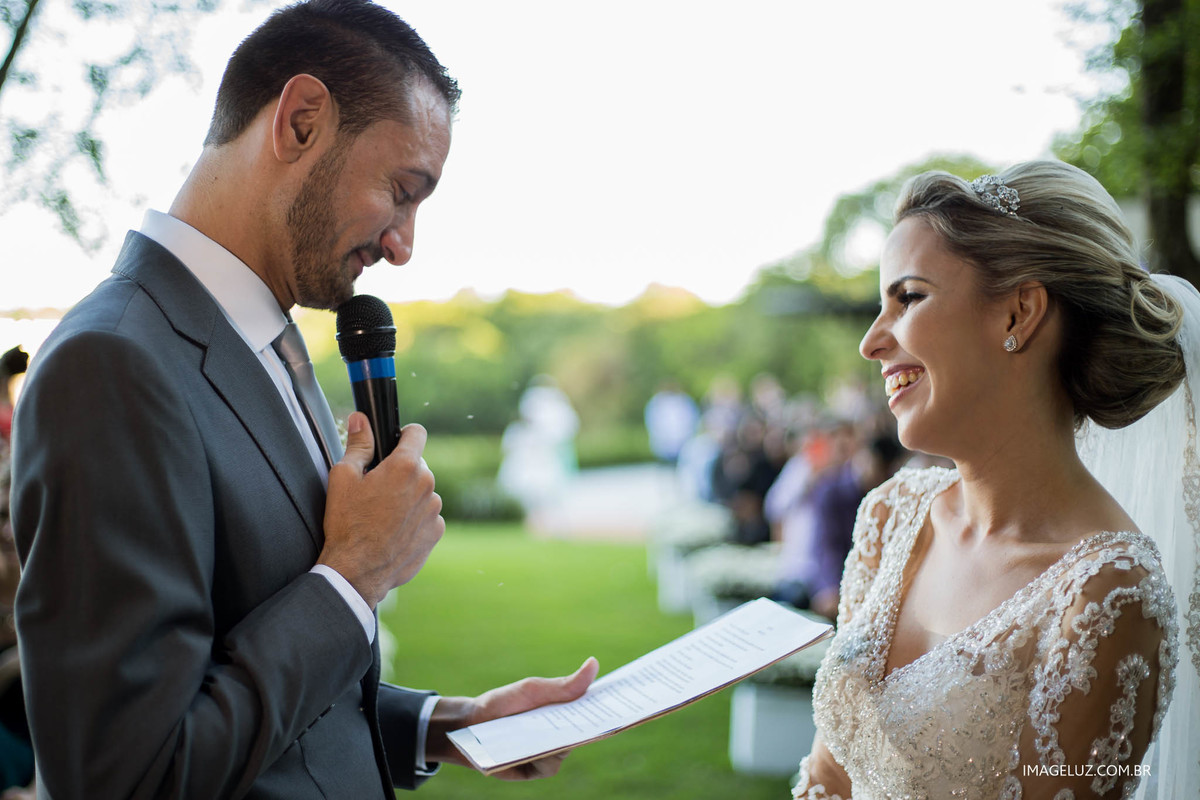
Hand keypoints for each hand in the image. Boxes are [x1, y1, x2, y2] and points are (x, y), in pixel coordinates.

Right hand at [318, 412, 444, 606]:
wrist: (358, 570)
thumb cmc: (347, 523)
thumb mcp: (344, 477)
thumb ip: (358, 444)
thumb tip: (361, 420)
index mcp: (405, 466)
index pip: (417, 432)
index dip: (404, 435)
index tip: (394, 443)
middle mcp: (427, 484)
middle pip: (417, 465)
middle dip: (400, 471)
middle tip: (376, 490)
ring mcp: (434, 509)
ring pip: (423, 491)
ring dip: (408, 496)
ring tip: (382, 515)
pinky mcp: (436, 531)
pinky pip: (427, 515)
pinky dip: (414, 519)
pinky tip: (392, 531)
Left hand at [427, 657, 599, 779]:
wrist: (469, 726)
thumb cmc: (503, 703)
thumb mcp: (533, 690)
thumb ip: (564, 686)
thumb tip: (594, 664)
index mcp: (563, 709)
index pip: (592, 708)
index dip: (609, 705)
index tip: (627, 698)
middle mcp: (561, 732)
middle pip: (586, 730)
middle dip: (595, 723)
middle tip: (599, 715)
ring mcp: (550, 751)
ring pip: (568, 749)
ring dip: (561, 739)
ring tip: (544, 730)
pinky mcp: (536, 768)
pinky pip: (551, 764)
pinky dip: (544, 755)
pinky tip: (529, 747)